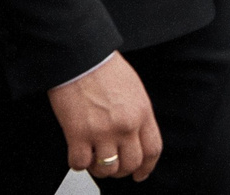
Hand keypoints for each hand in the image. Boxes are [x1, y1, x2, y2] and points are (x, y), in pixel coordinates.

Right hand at [49, 53, 160, 180]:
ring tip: (93, 158)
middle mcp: (126, 125)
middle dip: (121, 171)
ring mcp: (102, 131)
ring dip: (99, 168)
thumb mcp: (134, 88)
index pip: (152, 150)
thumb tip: (136, 136)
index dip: (147, 167)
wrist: (80, 55)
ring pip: (107, 169)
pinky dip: (78, 162)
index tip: (140, 174)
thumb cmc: (104, 67)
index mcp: (142, 112)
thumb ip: (138, 114)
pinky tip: (77, 152)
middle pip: (131, 164)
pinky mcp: (78, 134)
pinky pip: (80, 163)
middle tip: (112, 167)